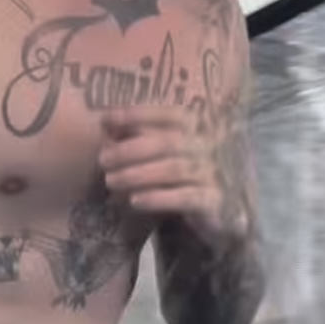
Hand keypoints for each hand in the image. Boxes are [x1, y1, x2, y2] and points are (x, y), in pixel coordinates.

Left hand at [98, 109, 251, 245]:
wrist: (221, 210)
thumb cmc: (185, 175)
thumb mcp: (165, 152)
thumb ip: (142, 137)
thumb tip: (108, 124)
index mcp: (199, 126)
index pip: (170, 113)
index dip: (138, 114)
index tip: (106, 119)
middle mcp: (209, 145)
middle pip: (168, 142)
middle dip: (130, 150)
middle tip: (103, 159)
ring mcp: (214, 173)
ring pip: (174, 169)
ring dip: (137, 174)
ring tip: (111, 181)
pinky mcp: (214, 201)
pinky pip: (187, 198)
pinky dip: (159, 198)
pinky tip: (135, 201)